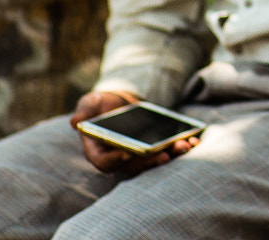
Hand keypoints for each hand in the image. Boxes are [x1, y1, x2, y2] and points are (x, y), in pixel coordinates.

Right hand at [70, 91, 198, 174]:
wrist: (120, 102)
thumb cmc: (101, 104)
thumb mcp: (91, 102)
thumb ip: (85, 110)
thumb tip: (75, 121)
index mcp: (97, 151)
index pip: (104, 162)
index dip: (115, 160)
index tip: (127, 153)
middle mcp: (117, 159)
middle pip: (133, 166)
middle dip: (149, 161)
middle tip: (163, 155)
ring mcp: (135, 156)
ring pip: (151, 162)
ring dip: (168, 156)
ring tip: (182, 146)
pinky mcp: (151, 150)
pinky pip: (164, 153)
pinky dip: (178, 149)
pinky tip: (192, 140)